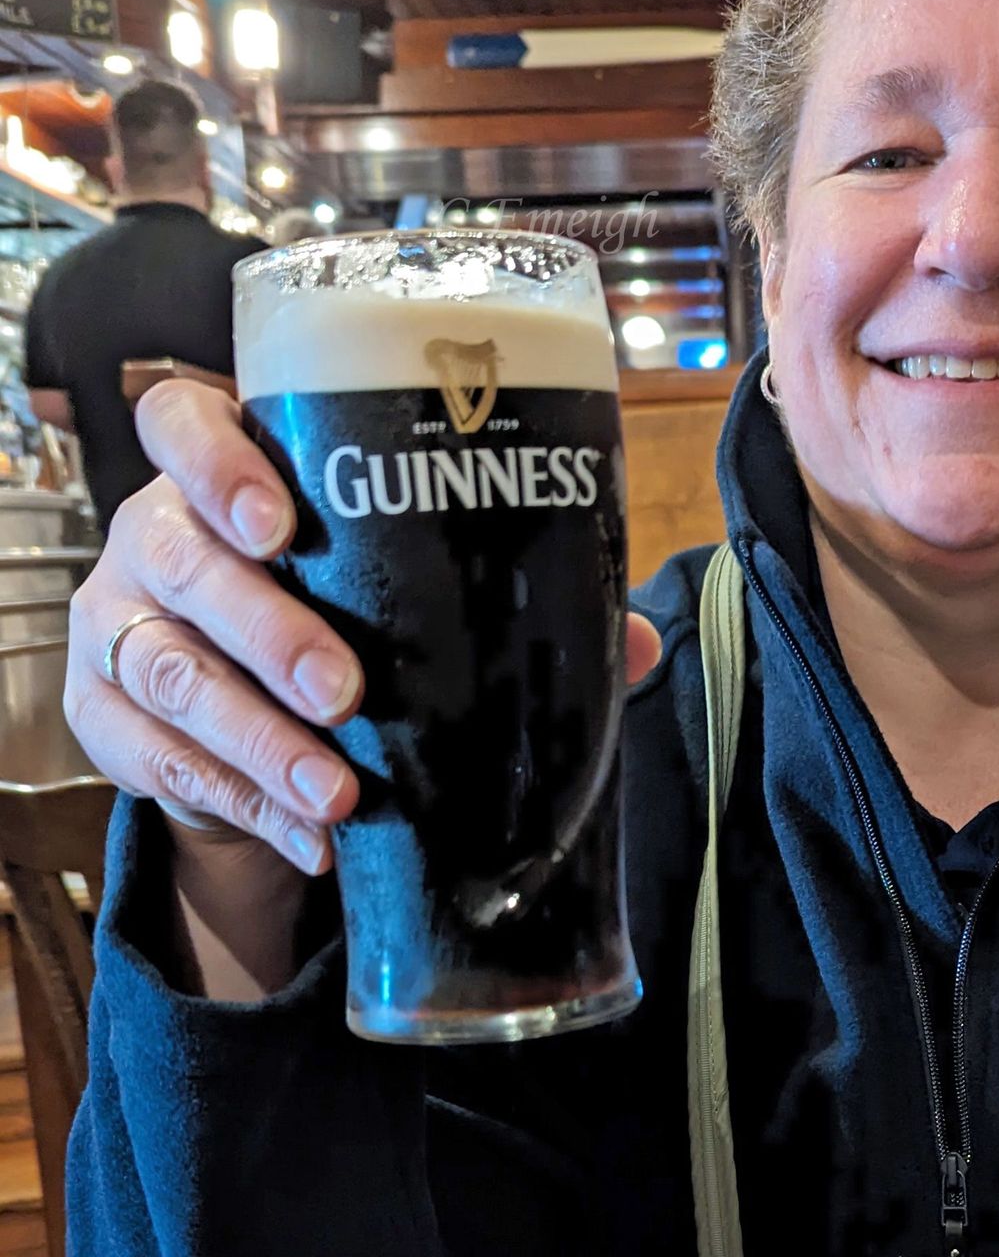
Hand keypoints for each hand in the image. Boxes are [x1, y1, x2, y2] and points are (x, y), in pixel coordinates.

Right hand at [65, 380, 662, 878]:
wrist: (252, 726)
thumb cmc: (342, 625)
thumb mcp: (409, 603)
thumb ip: (506, 608)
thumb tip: (636, 642)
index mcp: (227, 476)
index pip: (183, 424)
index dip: (218, 462)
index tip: (279, 520)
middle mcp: (158, 537)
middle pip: (182, 558)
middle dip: (266, 628)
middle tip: (346, 691)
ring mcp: (121, 625)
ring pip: (167, 670)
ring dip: (258, 737)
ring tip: (338, 794)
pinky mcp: (103, 719)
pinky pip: (155, 760)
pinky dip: (238, 801)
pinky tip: (304, 833)